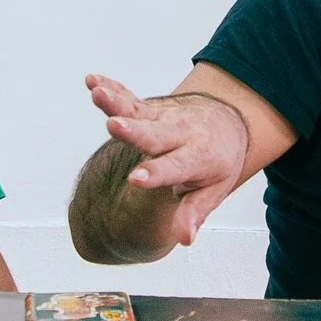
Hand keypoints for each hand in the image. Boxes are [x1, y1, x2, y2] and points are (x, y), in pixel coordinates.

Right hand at [85, 74, 249, 245]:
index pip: (173, 168)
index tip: (136, 179)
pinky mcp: (150, 108)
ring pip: (137, 110)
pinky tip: (92, 81)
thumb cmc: (218, 163)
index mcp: (197, 158)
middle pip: (152, 134)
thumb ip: (194, 212)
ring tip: (97, 93)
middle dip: (132, 131)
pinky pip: (129, 98)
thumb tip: (185, 239)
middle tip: (113, 126)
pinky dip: (111, 88)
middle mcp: (178, 135)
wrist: (228, 122)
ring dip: (116, 102)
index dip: (155, 174)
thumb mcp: (214, 190)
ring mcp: (162, 118)